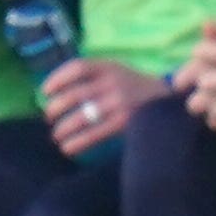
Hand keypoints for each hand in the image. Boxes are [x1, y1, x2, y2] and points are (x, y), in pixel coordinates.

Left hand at [42, 59, 168, 155]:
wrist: (169, 102)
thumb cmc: (136, 88)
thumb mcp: (118, 72)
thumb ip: (94, 76)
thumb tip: (58, 93)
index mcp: (109, 66)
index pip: (77, 68)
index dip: (56, 79)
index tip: (45, 92)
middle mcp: (113, 82)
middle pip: (74, 95)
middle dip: (55, 109)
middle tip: (49, 119)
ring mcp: (119, 103)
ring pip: (81, 117)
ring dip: (63, 129)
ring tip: (57, 137)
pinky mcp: (125, 122)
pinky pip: (94, 133)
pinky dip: (77, 142)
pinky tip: (68, 148)